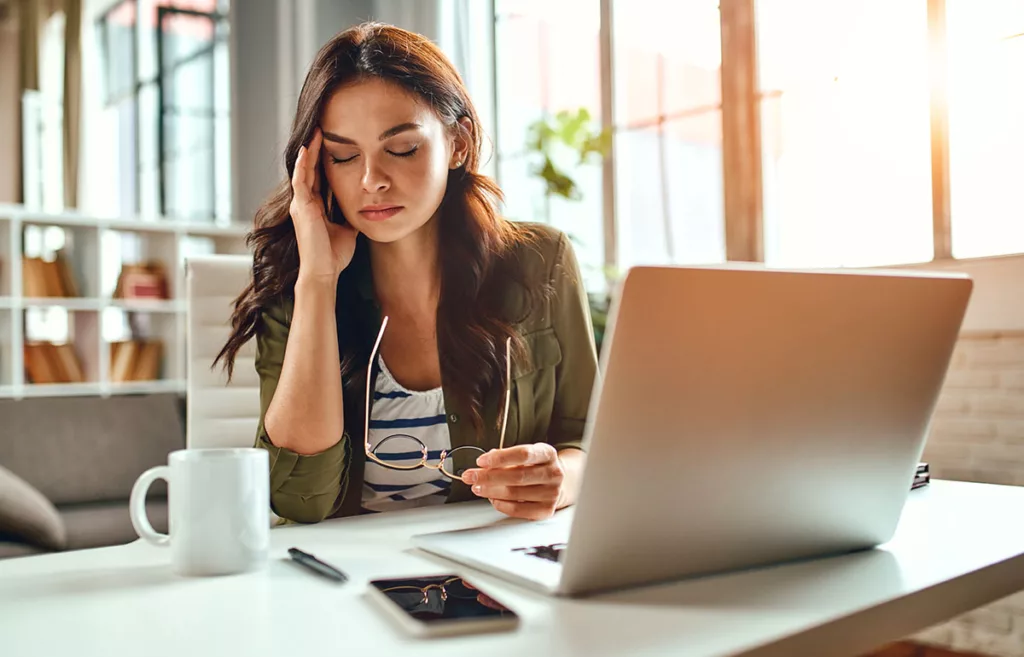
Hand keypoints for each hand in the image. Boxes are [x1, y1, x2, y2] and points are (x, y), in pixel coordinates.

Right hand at [290, 127, 357, 282]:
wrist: (324, 272)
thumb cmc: (334, 255)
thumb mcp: (347, 230)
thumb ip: (350, 217)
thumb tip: (364, 208)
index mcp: (315, 207)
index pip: (319, 177)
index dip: (323, 161)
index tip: (332, 143)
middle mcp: (305, 203)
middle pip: (309, 169)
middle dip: (315, 150)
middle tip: (322, 128)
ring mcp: (301, 204)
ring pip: (303, 170)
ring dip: (309, 151)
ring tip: (315, 132)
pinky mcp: (301, 207)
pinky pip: (300, 180)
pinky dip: (302, 165)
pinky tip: (306, 150)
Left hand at [461, 444, 565, 520]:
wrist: (558, 483)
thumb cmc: (536, 467)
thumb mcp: (526, 455)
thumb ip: (506, 458)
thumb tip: (484, 465)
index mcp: (548, 454)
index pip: (523, 454)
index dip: (500, 458)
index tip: (481, 461)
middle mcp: (553, 473)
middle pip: (517, 476)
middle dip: (489, 476)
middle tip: (471, 476)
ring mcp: (552, 493)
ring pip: (515, 494)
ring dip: (491, 491)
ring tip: (477, 487)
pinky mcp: (546, 510)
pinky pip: (518, 510)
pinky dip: (501, 504)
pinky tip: (492, 499)